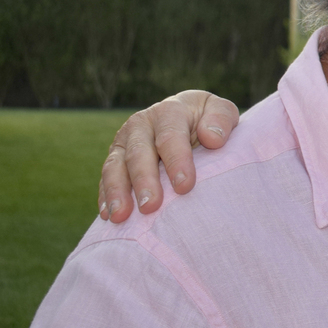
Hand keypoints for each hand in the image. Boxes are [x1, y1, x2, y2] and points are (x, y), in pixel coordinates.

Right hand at [99, 92, 239, 221]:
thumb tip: (212, 138)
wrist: (189, 117)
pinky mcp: (115, 159)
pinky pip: (106, 179)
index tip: (185, 186)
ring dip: (117, 192)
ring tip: (120, 216)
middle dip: (144, 180)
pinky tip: (108, 216)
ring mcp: (124, 142)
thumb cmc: (209, 120)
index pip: (170, 136)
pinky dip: (105, 197)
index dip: (177, 161)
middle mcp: (141, 124)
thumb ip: (221, 118)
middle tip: (150, 206)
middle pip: (138, 153)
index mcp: (169, 111)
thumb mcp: (221, 111)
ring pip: (115, 166)